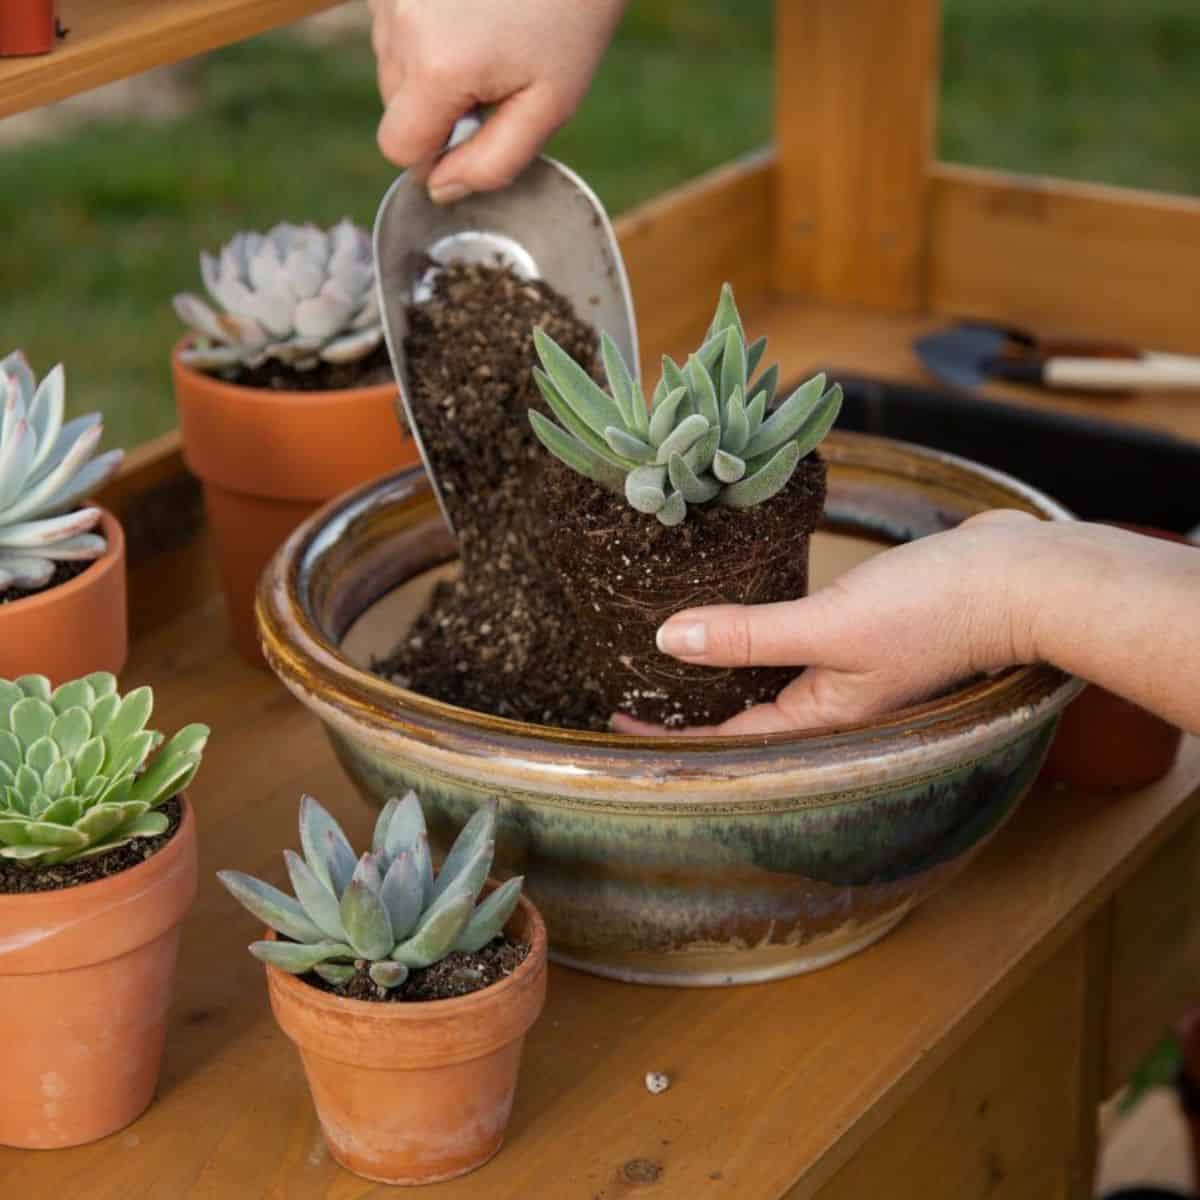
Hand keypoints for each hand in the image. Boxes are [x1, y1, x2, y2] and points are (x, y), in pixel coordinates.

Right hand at [371, 0, 627, 201]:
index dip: (435, 153)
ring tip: (486, 32)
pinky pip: (394, 20)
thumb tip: (440, 189)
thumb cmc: (571, 15)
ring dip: (431, 63)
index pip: (399, 147)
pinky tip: (468, 7)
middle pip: (394, 104)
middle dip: (439, 103)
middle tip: (496, 72)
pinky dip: (425, 26)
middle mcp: (400, 24)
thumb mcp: (549, 105)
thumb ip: (493, 162)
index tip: (475, 129)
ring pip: (392, 61)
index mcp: (437, 69)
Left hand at [612, 510, 1054, 736]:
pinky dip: (761, 631)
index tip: (619, 716)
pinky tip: (742, 612)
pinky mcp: (864, 633)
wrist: (1021, 578)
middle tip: (634, 679)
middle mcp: (832, 706)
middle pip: (745, 715)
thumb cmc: (935, 610)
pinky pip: (796, 642)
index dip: (670, 731)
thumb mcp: (829, 625)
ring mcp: (850, 672)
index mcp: (820, 721)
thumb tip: (669, 641)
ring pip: (769, 677)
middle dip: (691, 703)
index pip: (727, 740)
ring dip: (723, 665)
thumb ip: (749, 635)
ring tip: (672, 646)